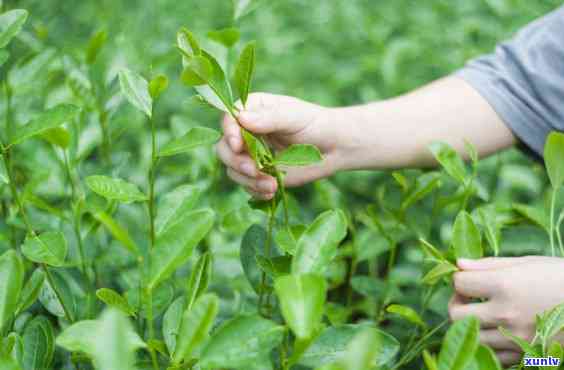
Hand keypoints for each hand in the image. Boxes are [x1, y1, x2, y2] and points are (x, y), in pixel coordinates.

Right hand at [216, 92, 343, 198]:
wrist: (333, 148)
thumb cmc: (315, 124)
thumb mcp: (294, 117)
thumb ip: (269, 118)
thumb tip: (241, 119)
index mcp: (252, 110)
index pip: (229, 119)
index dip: (229, 132)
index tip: (237, 144)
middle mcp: (246, 133)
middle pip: (224, 148)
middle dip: (235, 161)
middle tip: (253, 170)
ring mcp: (251, 155)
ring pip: (233, 170)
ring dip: (248, 180)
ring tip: (271, 185)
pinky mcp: (259, 174)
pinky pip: (247, 185)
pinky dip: (256, 191)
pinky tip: (271, 191)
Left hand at [449, 256, 563, 365]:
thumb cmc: (560, 276)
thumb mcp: (526, 263)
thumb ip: (488, 265)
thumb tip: (458, 264)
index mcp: (505, 286)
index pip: (459, 283)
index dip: (459, 278)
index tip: (467, 278)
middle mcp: (506, 314)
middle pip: (456, 315)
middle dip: (457, 303)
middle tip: (468, 297)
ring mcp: (516, 337)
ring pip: (472, 338)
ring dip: (470, 325)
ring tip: (482, 313)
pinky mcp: (527, 354)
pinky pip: (493, 355)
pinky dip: (489, 344)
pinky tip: (497, 330)